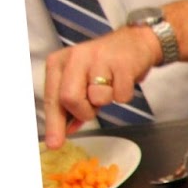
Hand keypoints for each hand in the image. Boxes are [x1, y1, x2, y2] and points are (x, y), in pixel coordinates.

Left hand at [43, 26, 160, 147]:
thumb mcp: (81, 80)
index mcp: (59, 63)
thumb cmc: (105, 64)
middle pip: (69, 99)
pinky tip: (123, 81)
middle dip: (83, 112)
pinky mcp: (122, 64)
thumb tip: (67, 130)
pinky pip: (121, 96)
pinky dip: (124, 95)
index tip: (55, 144)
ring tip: (110, 86)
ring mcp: (99, 59)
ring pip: (98, 98)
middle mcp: (75, 58)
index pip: (52, 98)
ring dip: (107, 101)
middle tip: (93, 109)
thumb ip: (72, 104)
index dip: (54, 124)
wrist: (135, 43)